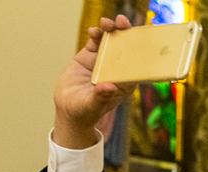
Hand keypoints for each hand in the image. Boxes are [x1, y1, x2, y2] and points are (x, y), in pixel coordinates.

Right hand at [53, 15, 137, 148]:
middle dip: (126, 34)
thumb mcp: (92, 106)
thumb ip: (100, 97)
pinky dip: (95, 35)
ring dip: (111, 30)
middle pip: (126, 49)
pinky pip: (95, 42)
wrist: (68, 109)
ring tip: (107, 23)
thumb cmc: (85, 112)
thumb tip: (109, 87)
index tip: (138, 40)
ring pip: (111, 42)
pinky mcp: (90, 56)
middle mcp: (117, 70)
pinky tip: (93, 31)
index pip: (137, 65)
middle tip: (122, 23)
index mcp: (124, 83)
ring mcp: (104, 61)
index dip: (139, 51)